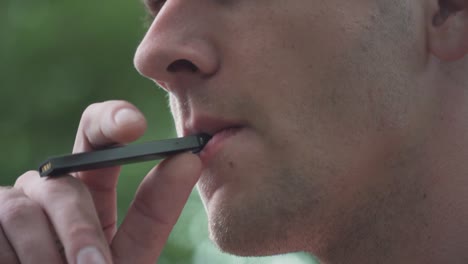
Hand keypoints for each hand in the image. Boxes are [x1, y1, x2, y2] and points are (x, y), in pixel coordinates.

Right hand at [0, 100, 201, 262]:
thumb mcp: (131, 252)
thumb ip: (156, 211)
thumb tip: (189, 160)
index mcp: (88, 188)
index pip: (96, 138)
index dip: (112, 120)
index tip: (134, 124)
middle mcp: (49, 190)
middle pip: (62, 183)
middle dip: (79, 229)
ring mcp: (13, 205)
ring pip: (23, 208)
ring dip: (47, 255)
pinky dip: (16, 259)